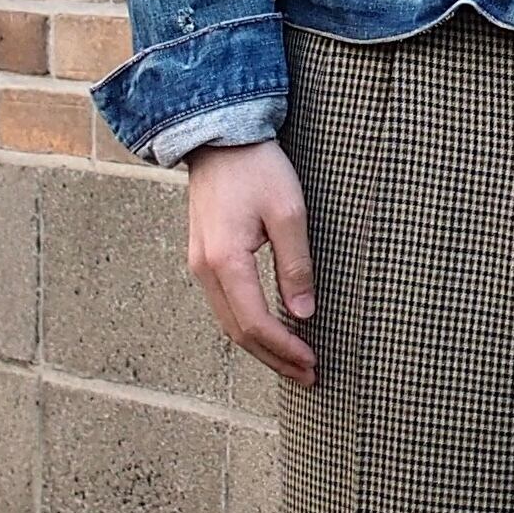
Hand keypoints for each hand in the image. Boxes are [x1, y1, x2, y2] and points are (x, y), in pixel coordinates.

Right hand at [185, 140, 317, 386]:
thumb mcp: (289, 212)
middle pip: (238, 333)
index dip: (285, 349)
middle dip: (275, 359)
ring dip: (262, 347)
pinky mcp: (205, 258)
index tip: (313, 362)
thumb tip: (303, 313)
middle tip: (309, 375)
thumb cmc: (258, 168)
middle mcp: (205, 269)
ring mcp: (200, 265)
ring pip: (229, 322)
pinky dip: (249, 326)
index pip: (255, 323)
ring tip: (295, 362)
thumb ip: (296, 265)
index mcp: (226, 261)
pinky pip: (226, 305)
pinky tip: (272, 332)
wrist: (218, 137)